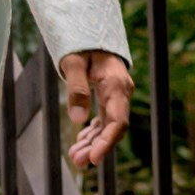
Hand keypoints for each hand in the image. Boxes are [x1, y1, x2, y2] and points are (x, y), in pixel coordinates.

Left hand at [61, 49, 131, 166]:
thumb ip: (76, 88)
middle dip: (96, 147)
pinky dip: (92, 132)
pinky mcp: (108, 98)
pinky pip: (103, 119)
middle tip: (78, 161)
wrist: (92, 33)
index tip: (94, 158)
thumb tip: (77, 120)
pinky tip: (80, 143)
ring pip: (107, 126)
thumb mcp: (73, 62)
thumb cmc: (82, 44)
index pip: (117, 121)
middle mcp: (121, 94)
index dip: (106, 142)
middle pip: (112, 128)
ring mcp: (116, 97)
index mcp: (116, 85)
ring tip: (75, 157)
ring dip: (93, 142)